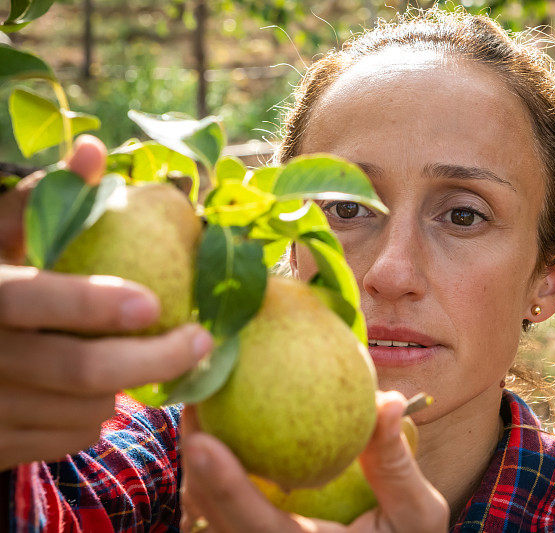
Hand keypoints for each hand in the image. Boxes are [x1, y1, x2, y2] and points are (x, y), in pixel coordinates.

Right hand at [0, 136, 213, 470]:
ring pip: (81, 408)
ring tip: (142, 358)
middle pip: (79, 369)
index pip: (32, 301)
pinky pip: (67, 439)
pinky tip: (101, 390)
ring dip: (126, 386)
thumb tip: (93, 149)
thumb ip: (38, 202)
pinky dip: (97, 417)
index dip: (93, 302)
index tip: (155, 302)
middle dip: (154, 360)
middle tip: (201, 342)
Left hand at [180, 391, 449, 531]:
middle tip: (195, 398)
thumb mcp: (416, 515)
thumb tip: (385, 400)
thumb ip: (396, 465)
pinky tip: (222, 429)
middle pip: (211, 517)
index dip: (224, 485)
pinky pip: (220, 511)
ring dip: (198, 464)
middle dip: (195, 461)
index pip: (255, 525)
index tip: (202, 441)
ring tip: (201, 404)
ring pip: (206, 515)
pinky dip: (212, 473)